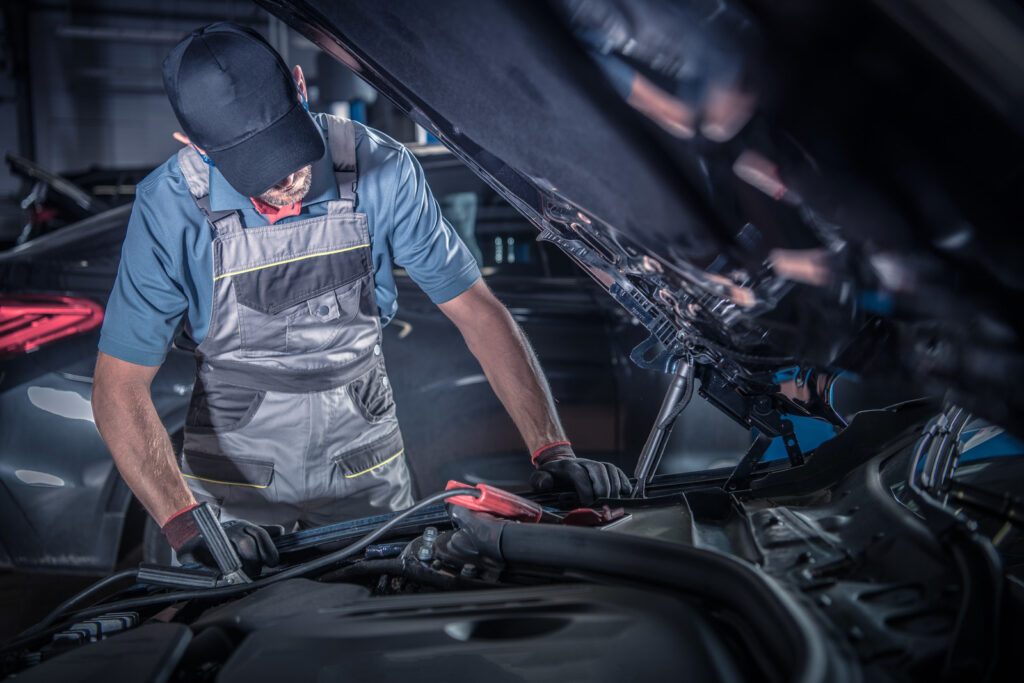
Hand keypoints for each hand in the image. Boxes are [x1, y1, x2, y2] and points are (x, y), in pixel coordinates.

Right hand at [162, 505, 279, 576]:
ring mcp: (211, 540)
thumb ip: (263, 534)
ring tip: (242, 576)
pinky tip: (223, 576)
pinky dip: (218, 572)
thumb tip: (281, 532)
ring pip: (230, 553)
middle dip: (254, 560)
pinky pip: (208, 563)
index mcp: (243, 526)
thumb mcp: (245, 533)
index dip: (268, 548)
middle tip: (254, 572)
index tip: (272, 562)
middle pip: (247, 543)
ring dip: (239, 567)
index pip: (260, 534)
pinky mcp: (195, 550)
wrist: (193, 540)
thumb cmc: (224, 539)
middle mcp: (230, 530)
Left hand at [530, 442, 630, 504]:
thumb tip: (545, 485)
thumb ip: (539, 481)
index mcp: (567, 466)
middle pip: (597, 469)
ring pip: (609, 469)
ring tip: (614, 501)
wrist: (560, 465)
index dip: (585, 488)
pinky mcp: (603, 468)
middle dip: (602, 487)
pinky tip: (625, 492)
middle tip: (603, 503)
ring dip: (614, 485)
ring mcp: (594, 464)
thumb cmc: (551, 476)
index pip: (579, 474)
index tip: (587, 503)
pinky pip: (616, 471)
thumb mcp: (539, 477)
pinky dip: (623, 480)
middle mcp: (583, 463)